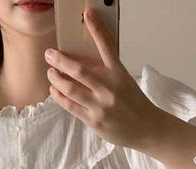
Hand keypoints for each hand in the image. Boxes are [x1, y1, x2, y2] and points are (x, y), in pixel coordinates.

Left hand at [44, 7, 161, 149]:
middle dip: (60, 60)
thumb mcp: (124, 81)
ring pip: (70, 89)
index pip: (106, 46)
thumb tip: (82, 64)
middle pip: (78, 70)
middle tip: (49, 54)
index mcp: (118, 73)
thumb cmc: (134, 104)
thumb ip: (106, 72)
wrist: (146, 128)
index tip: (87, 13)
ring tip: (51, 73)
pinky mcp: (94, 120)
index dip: (96, 29)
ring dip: (56, 79)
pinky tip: (55, 90)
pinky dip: (59, 97)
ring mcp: (100, 105)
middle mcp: (108, 88)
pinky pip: (71, 106)